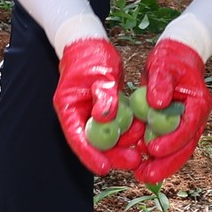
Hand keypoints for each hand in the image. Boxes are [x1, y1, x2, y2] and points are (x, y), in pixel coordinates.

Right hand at [51, 35, 130, 174]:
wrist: (90, 43)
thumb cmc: (92, 55)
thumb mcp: (100, 74)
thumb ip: (104, 96)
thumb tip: (105, 119)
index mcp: (68, 107)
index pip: (76, 137)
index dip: (89, 155)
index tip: (104, 168)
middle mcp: (77, 115)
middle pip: (93, 143)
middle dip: (113, 155)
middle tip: (135, 161)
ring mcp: (89, 114)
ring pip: (106, 137)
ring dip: (124, 142)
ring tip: (143, 146)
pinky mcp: (103, 111)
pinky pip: (115, 126)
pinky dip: (127, 130)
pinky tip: (142, 134)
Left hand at [127, 35, 209, 185]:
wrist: (176, 56)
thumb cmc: (170, 59)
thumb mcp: (163, 66)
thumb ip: (160, 83)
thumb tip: (156, 104)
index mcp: (199, 103)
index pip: (188, 127)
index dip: (172, 140)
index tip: (153, 149)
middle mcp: (196, 118)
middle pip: (185, 146)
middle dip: (167, 164)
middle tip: (146, 176)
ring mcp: (187, 124)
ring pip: (177, 150)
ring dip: (161, 165)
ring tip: (141, 176)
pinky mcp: (175, 127)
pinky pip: (167, 144)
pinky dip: (155, 155)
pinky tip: (139, 164)